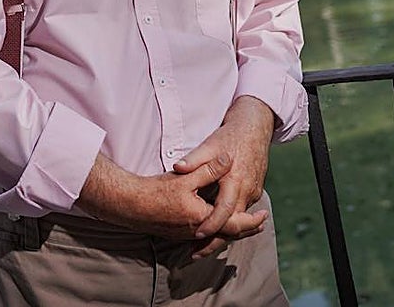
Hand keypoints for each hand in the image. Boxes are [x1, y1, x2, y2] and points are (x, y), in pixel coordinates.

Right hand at [76, 151, 265, 241]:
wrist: (130, 205)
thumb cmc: (156, 191)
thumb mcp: (186, 176)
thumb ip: (209, 168)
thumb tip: (228, 158)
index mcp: (203, 218)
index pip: (234, 224)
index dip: (251, 221)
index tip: (263, 216)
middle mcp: (196, 231)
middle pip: (228, 235)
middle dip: (245, 229)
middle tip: (260, 224)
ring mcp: (186, 234)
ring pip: (215, 236)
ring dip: (231, 231)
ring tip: (243, 225)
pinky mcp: (177, 232)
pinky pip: (203, 235)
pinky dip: (216, 231)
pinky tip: (216, 225)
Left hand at [172, 96, 274, 256]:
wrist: (255, 128)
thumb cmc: (230, 136)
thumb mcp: (210, 144)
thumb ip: (195, 158)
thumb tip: (178, 167)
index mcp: (236, 180)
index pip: (224, 210)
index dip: (212, 224)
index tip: (197, 235)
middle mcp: (247, 191)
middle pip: (232, 224)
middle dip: (215, 241)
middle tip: (195, 254)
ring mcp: (253, 193)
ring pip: (238, 221)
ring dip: (222, 235)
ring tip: (201, 248)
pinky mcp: (254, 193)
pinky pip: (241, 213)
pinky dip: (230, 224)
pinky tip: (215, 231)